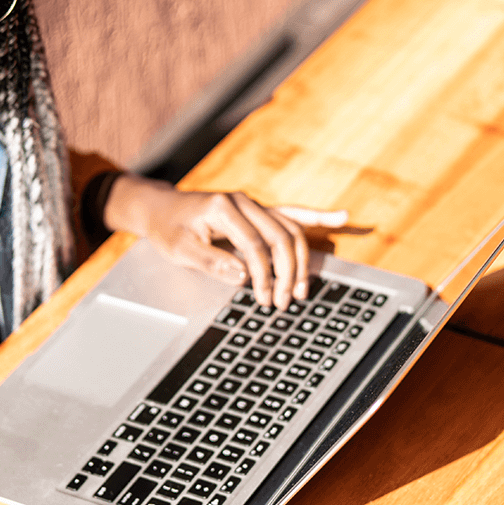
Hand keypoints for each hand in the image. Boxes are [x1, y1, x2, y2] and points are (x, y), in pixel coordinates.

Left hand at [102, 175, 347, 307]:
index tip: (264, 299)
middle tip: (284, 302)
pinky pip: (292, 214)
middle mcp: (244, 202)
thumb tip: (243, 276)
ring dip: (300, 260)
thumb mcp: (180, 249)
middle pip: (280, 236)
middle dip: (287, 272)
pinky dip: (317, 217)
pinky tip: (342, 219)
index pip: (255, 244)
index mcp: (223, 207)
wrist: (161, 208)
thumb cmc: (168, 229)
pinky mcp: (259, 211)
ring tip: (301, 291)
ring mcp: (254, 205)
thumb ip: (210, 261)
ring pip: (291, 229)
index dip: (264, 274)